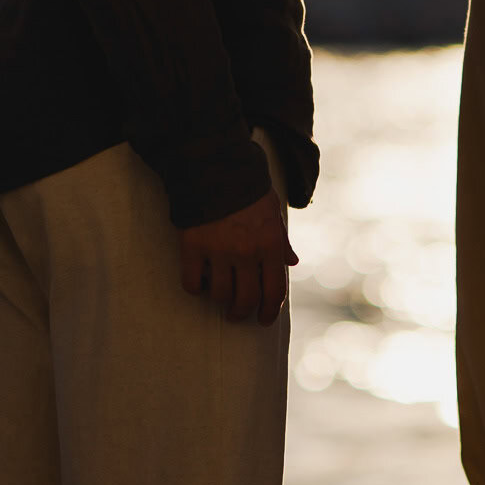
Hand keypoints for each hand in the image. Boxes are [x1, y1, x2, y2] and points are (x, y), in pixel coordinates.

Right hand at [178, 188, 297, 326]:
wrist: (216, 165)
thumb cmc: (248, 189)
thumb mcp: (272, 211)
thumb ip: (281, 239)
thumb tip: (292, 262)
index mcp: (270, 243)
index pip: (274, 290)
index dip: (269, 310)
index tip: (263, 319)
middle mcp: (247, 251)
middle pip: (246, 299)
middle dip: (242, 312)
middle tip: (237, 313)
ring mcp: (219, 250)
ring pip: (220, 294)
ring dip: (220, 301)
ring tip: (219, 297)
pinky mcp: (193, 246)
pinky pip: (192, 282)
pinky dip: (195, 288)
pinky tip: (199, 282)